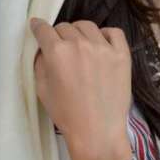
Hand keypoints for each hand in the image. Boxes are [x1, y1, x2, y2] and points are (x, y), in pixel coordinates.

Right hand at [30, 18, 132, 159]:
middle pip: (65, 27)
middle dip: (59, 36)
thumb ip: (39, 63)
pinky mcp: (122, 55)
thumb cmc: (66, 114)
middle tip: (61, 49)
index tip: (37, 28)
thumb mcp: (42, 89)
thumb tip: (42, 48)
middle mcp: (80, 44)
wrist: (97, 133)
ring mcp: (104, 48)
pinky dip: (105, 35)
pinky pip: (114, 32)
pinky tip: (101, 45)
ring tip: (81, 47)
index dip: (38, 27)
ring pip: (87, 26)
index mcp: (57, 52)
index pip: (44, 29)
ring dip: (80, 33)